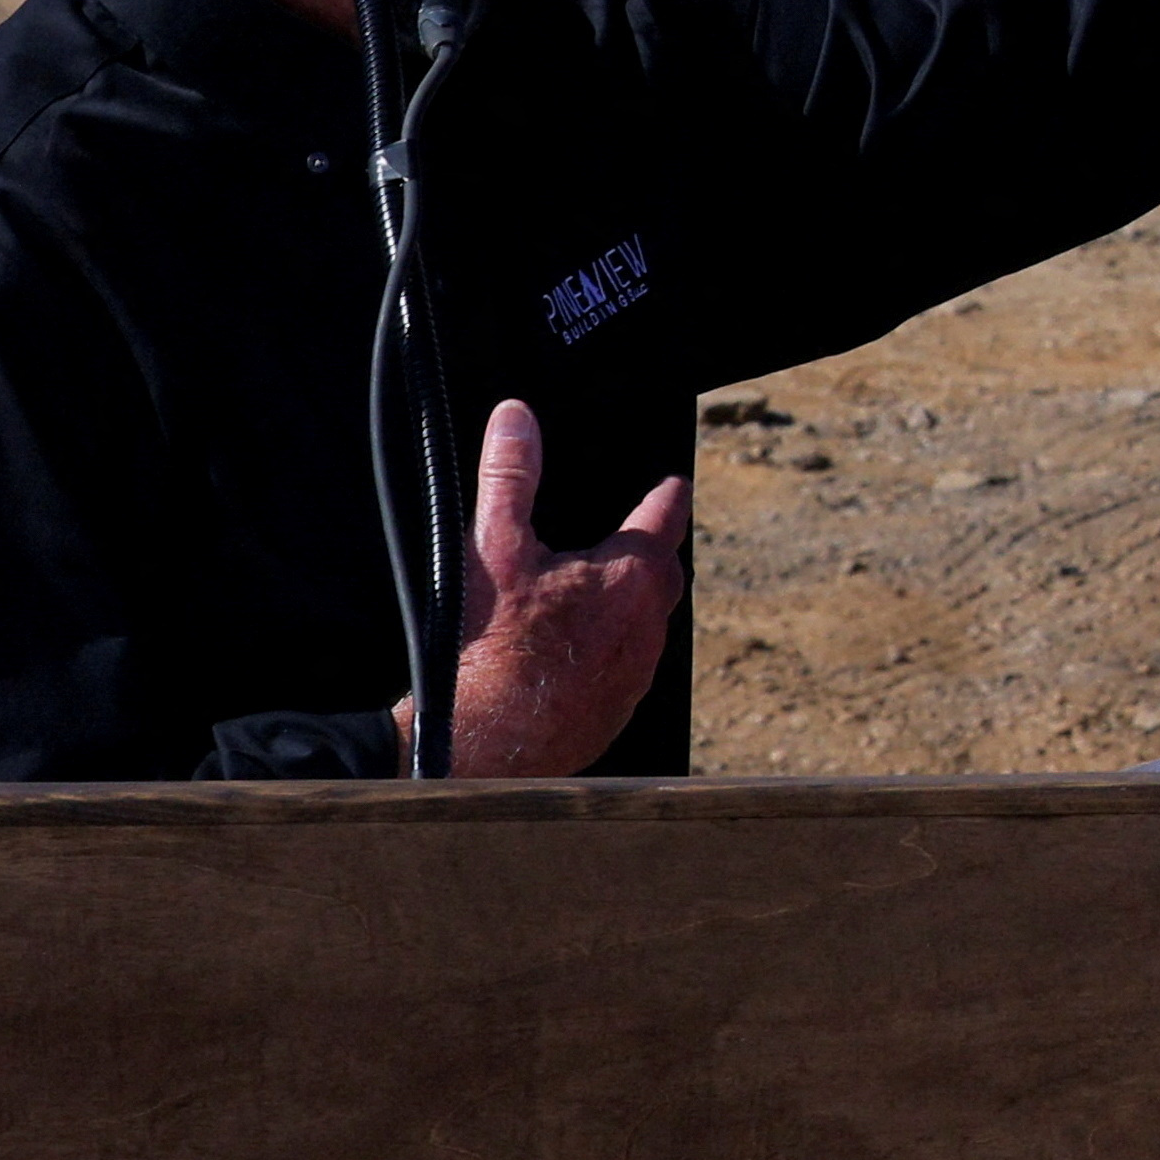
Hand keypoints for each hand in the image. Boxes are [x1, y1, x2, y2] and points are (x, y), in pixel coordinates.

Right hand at [409, 399, 691, 777]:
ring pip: (647, 625)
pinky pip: (625, 669)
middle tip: (636, 538)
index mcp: (632, 574)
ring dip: (629, 608)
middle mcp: (648, 624)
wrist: (485, 740)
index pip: (666, 516)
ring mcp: (637, 672)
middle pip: (664, 573)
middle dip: (652, 552)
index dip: (668, 494)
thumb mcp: (495, 545)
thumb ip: (509, 475)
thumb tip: (515, 418)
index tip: (673, 484)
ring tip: (597, 598)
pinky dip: (609, 653)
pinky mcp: (617, 709)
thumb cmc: (493, 645)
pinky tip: (575, 656)